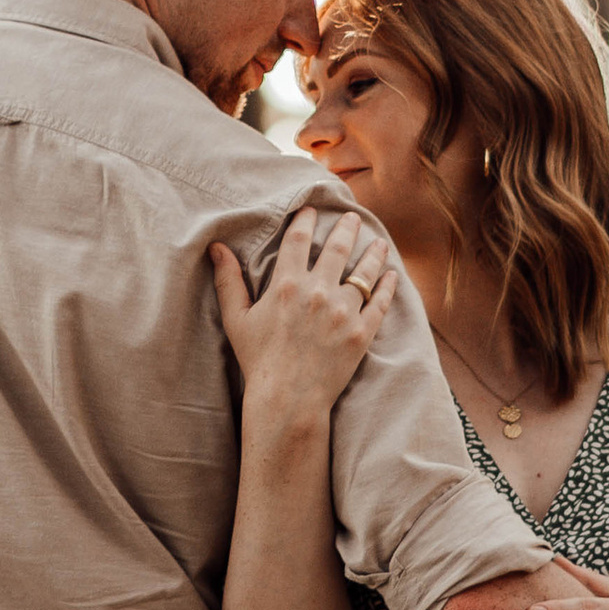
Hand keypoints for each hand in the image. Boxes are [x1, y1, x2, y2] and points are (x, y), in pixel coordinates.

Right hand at [210, 209, 396, 424]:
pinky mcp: (362, 333)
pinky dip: (388, 286)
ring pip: (365, 272)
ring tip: (379, 242)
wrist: (287, 399)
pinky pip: (381, 303)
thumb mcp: (236, 319)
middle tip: (352, 217)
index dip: (305, 220)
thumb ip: (228, 281)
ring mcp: (344, 312)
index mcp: (287, 285)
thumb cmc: (258, 360)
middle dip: (346, 228)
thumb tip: (216, 246)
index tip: (311, 210)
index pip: (299, 239)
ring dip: (374, 253)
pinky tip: (392, 275)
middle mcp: (318, 292)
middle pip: (338, 248)